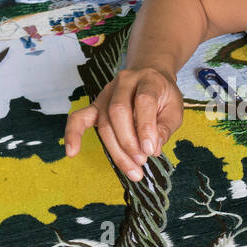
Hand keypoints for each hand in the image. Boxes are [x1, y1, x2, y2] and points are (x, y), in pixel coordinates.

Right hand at [65, 67, 183, 180]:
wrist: (149, 75)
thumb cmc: (162, 96)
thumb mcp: (175, 109)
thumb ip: (165, 127)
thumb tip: (152, 148)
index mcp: (148, 80)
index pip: (143, 101)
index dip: (146, 128)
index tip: (151, 150)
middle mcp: (124, 82)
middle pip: (119, 112)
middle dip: (129, 142)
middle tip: (141, 161)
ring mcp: (107, 94)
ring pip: (105, 122)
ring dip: (116, 150)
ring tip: (133, 170)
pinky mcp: (96, 106)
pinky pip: (79, 118)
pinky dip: (73, 134)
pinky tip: (72, 152)